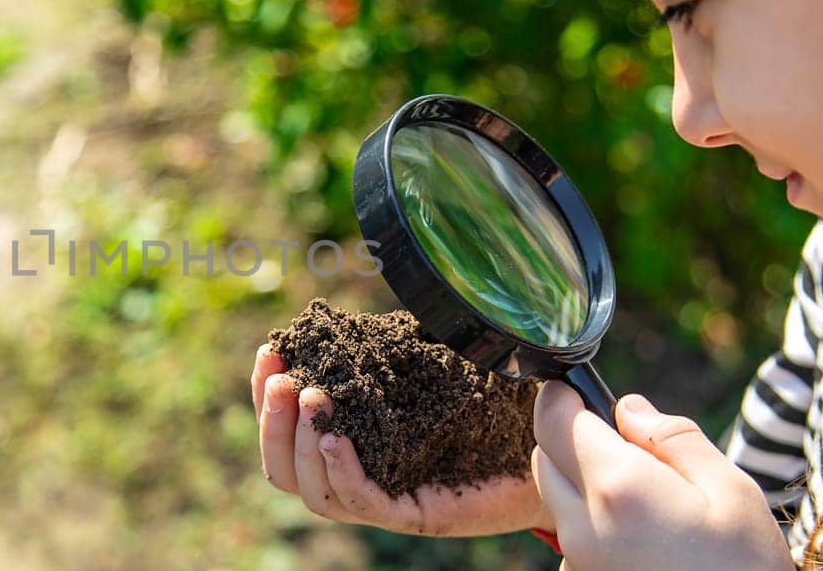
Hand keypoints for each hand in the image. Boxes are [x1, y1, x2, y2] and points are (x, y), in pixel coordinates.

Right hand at [251, 343, 553, 535]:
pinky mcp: (415, 515)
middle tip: (283, 378)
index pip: (287, 432)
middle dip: (273, 420)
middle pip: (284, 468)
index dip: (266, 395)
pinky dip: (341, 471)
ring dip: (301, 444)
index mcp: (354, 442)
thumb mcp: (433, 364)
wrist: (555, 449)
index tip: (269, 352)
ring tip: (311, 399)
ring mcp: (385, 502)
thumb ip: (394, 347)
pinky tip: (336, 438)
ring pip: (313, 491)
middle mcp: (360, 477)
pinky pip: (362, 501)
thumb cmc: (496, 409)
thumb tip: (356, 308)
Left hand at [532, 382, 791, 569]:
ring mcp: (573, 560)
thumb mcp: (730, 489)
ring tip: (644, 499)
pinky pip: (570, 536)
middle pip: (544, 457)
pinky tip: (640, 535)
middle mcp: (581, 525)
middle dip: (569, 438)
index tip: (576, 390)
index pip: (552, 420)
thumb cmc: (744, 566)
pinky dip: (591, 522)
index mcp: (617, 487)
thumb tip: (627, 408)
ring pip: (555, 499)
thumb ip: (672, 438)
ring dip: (582, 484)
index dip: (562, 397)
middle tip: (622, 443)